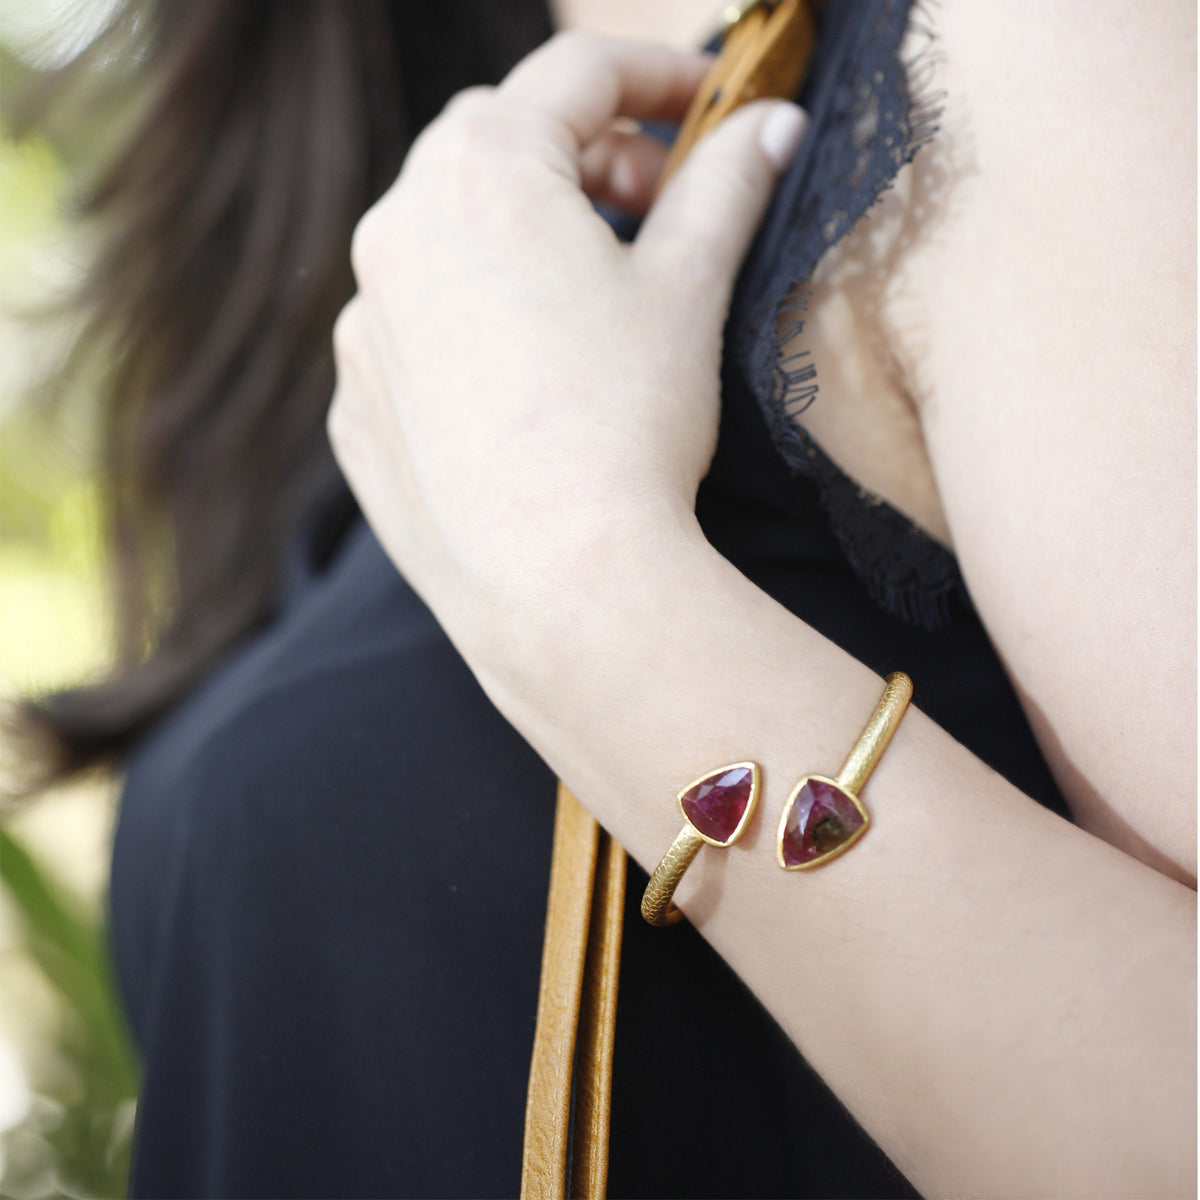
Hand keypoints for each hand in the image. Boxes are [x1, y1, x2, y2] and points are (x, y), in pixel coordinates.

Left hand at [329, 32, 806, 656]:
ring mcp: (365, 324)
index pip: (578, 70)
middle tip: (656, 209)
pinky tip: (527, 380)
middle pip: (498, 145)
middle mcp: (397, 229)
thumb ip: (728, 183)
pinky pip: (414, 330)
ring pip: (444, 237)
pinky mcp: (357, 405)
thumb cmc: (626, 425)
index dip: (658, 76)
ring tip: (590, 298)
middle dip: (584, 156)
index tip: (709, 108)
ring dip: (517, 237)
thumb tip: (771, 125)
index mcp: (481, 170)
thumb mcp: (691, 288)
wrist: (557, 583)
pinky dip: (468, 323)